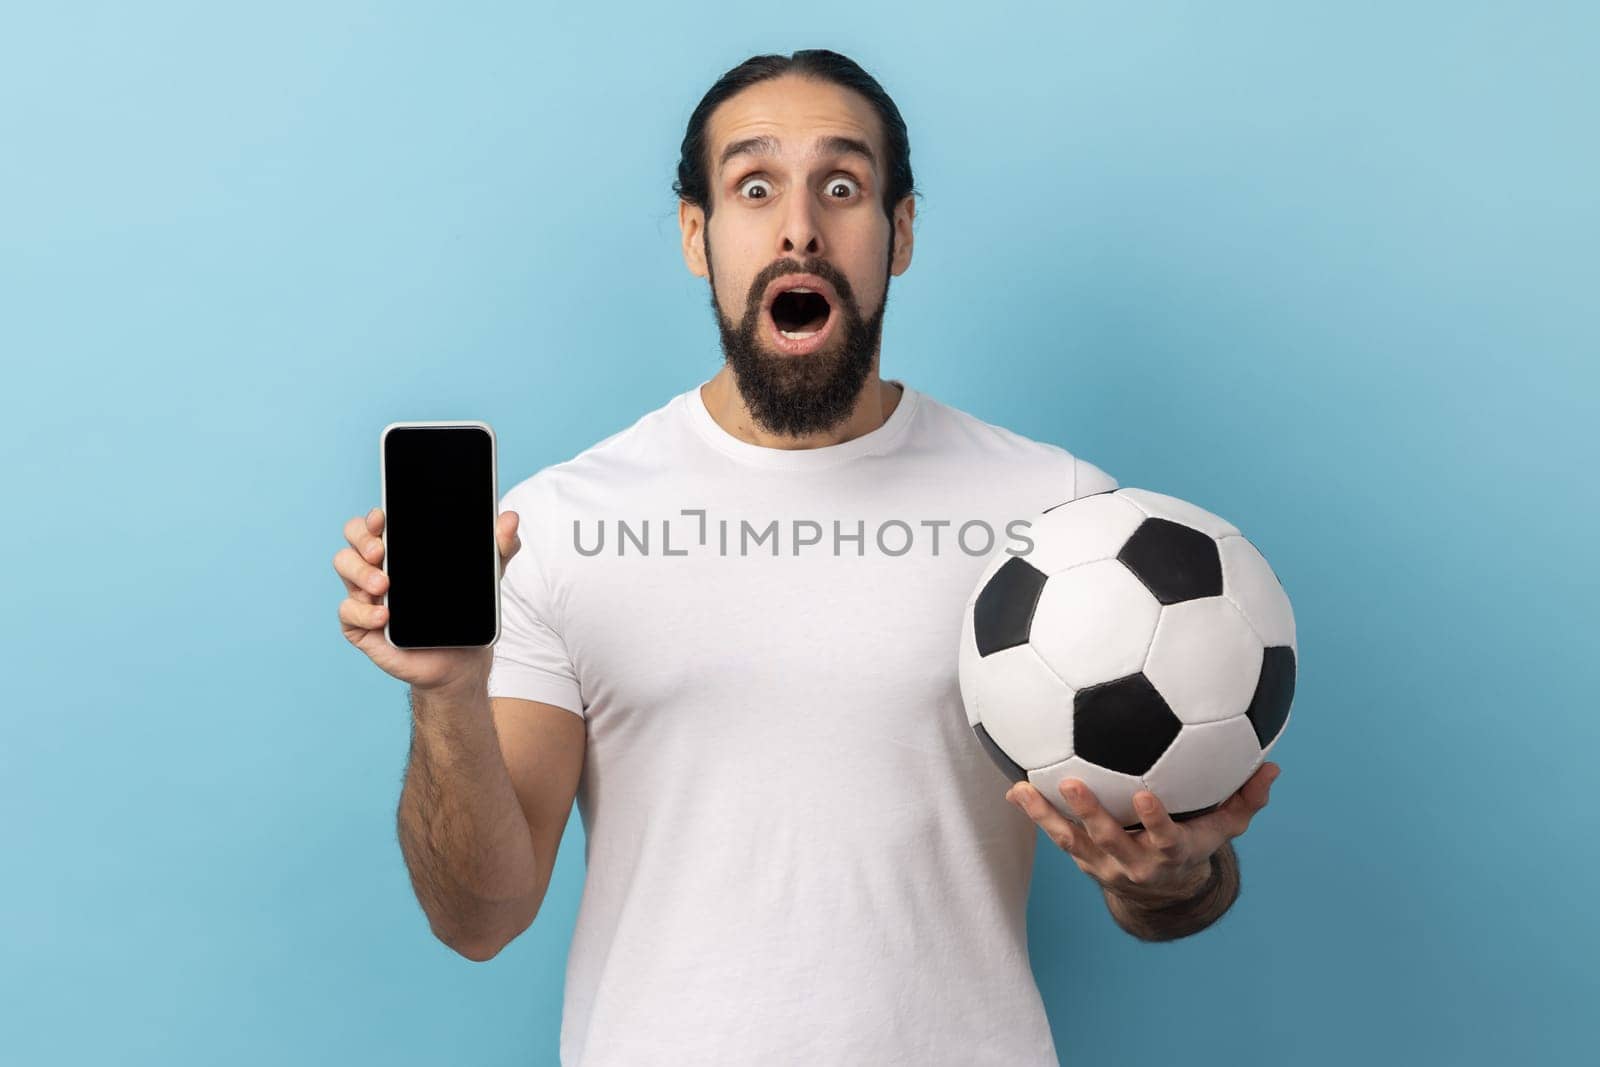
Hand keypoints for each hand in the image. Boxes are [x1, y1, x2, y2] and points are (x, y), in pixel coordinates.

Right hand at [333, 506, 521, 692]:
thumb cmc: (463, 612)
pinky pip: (347, 612)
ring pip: (344, 568)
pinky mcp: (362, 625)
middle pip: (352, 539)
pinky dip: (363, 611)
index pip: (376, 523)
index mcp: (400, 549)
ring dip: (359, 573)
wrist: (461, 661)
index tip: (383, 518)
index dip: (372, 518)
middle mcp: (377, 567)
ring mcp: (366, 595)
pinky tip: (384, 616)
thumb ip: (498, 548)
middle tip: (380, 552)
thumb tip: (511, 519)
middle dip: (361, 539)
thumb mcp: (485, 578)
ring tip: (385, 585)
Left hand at [1006, 762, 1279, 904]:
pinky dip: (1035, 813)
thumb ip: (1245, 800)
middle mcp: (1134, 862)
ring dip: (1046, 816)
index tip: (1146, 795)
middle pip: (1110, 839)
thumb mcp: (1224, 828)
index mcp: (1170, 853)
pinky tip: (1014, 788)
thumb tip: (1273, 768)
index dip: (1156, 821)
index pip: (1165, 838)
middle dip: (1091, 813)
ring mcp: (1103, 863)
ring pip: (1071, 840)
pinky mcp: (1082, 858)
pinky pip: (1056, 835)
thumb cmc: (1196, 843)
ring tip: (1023, 790)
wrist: (1164, 893)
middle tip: (1071, 782)